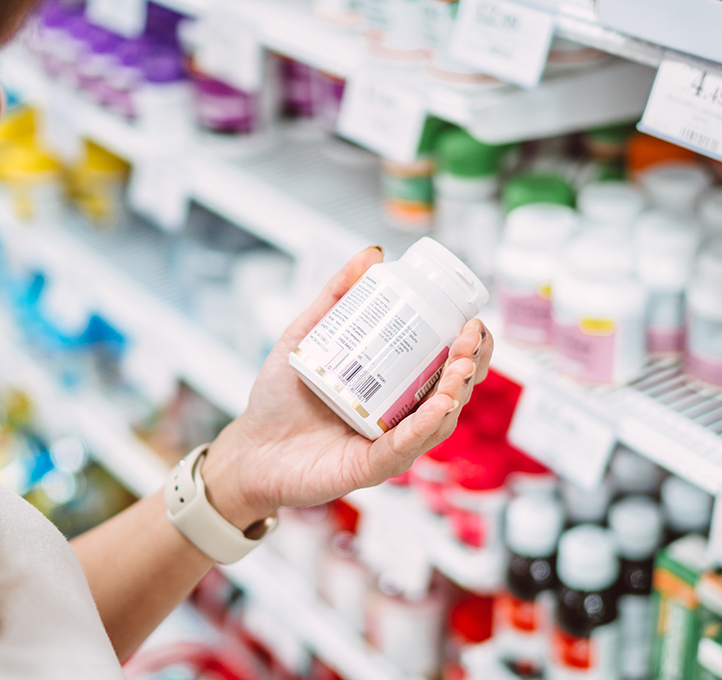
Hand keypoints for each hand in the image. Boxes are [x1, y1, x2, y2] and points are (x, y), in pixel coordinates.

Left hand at [201, 246, 493, 528]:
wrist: (249, 449)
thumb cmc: (279, 400)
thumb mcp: (306, 337)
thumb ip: (336, 297)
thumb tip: (372, 254)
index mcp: (397, 389)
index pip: (448, 367)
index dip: (471, 347)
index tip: (472, 320)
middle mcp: (402, 418)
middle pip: (454, 392)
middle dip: (472, 363)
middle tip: (470, 336)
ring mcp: (391, 445)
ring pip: (440, 420)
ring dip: (457, 391)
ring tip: (460, 363)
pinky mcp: (372, 468)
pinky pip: (406, 446)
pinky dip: (426, 426)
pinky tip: (440, 404)